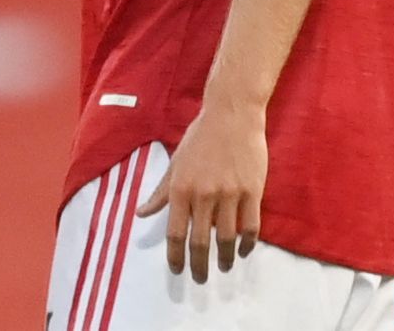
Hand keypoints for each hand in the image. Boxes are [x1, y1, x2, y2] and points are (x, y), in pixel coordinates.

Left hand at [136, 103, 265, 283]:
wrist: (232, 114)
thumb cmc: (200, 137)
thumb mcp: (175, 163)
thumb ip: (160, 192)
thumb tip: (141, 214)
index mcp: (181, 188)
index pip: (175, 233)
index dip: (175, 257)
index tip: (177, 271)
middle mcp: (203, 194)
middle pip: (201, 242)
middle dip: (199, 266)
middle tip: (200, 279)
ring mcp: (230, 193)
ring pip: (227, 238)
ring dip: (224, 258)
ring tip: (223, 266)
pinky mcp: (252, 191)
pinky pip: (251, 226)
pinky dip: (247, 243)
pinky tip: (243, 250)